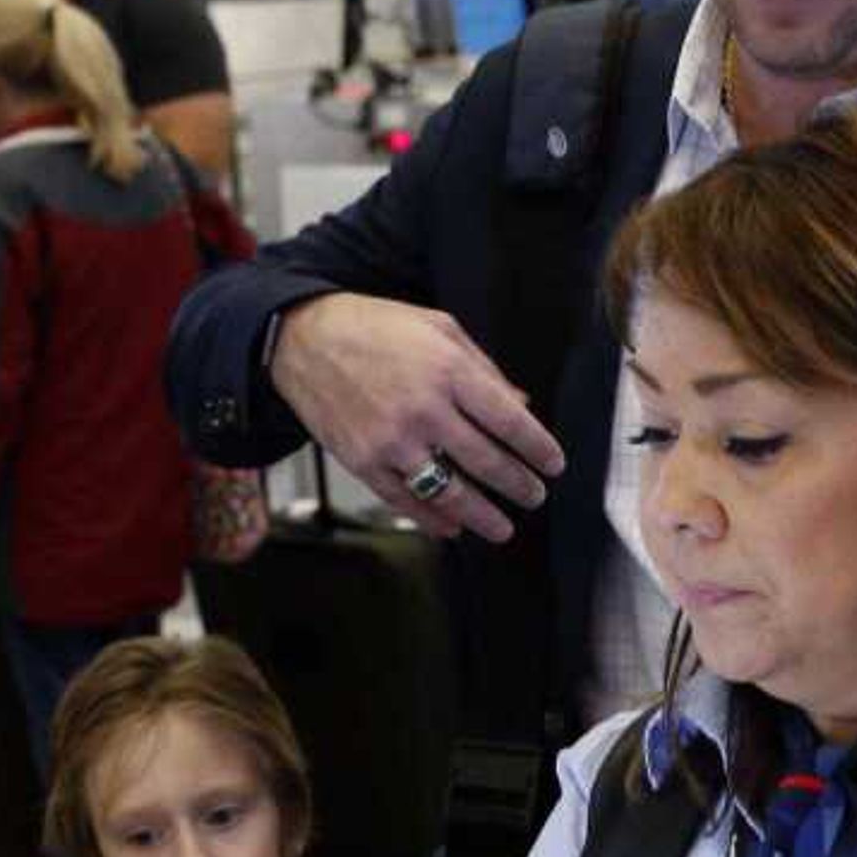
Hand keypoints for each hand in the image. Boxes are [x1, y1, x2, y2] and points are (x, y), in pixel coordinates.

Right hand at [266, 293, 563, 542]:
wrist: (303, 341)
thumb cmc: (375, 328)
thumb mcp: (439, 328)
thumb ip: (484, 369)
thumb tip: (522, 405)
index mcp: (449, 370)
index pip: (510, 421)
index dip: (539, 449)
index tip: (553, 465)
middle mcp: (424, 409)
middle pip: (487, 462)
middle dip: (519, 485)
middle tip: (535, 496)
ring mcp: (392, 441)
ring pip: (450, 492)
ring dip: (483, 516)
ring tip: (503, 528)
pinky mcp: (364, 462)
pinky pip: (406, 502)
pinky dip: (433, 519)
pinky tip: (453, 527)